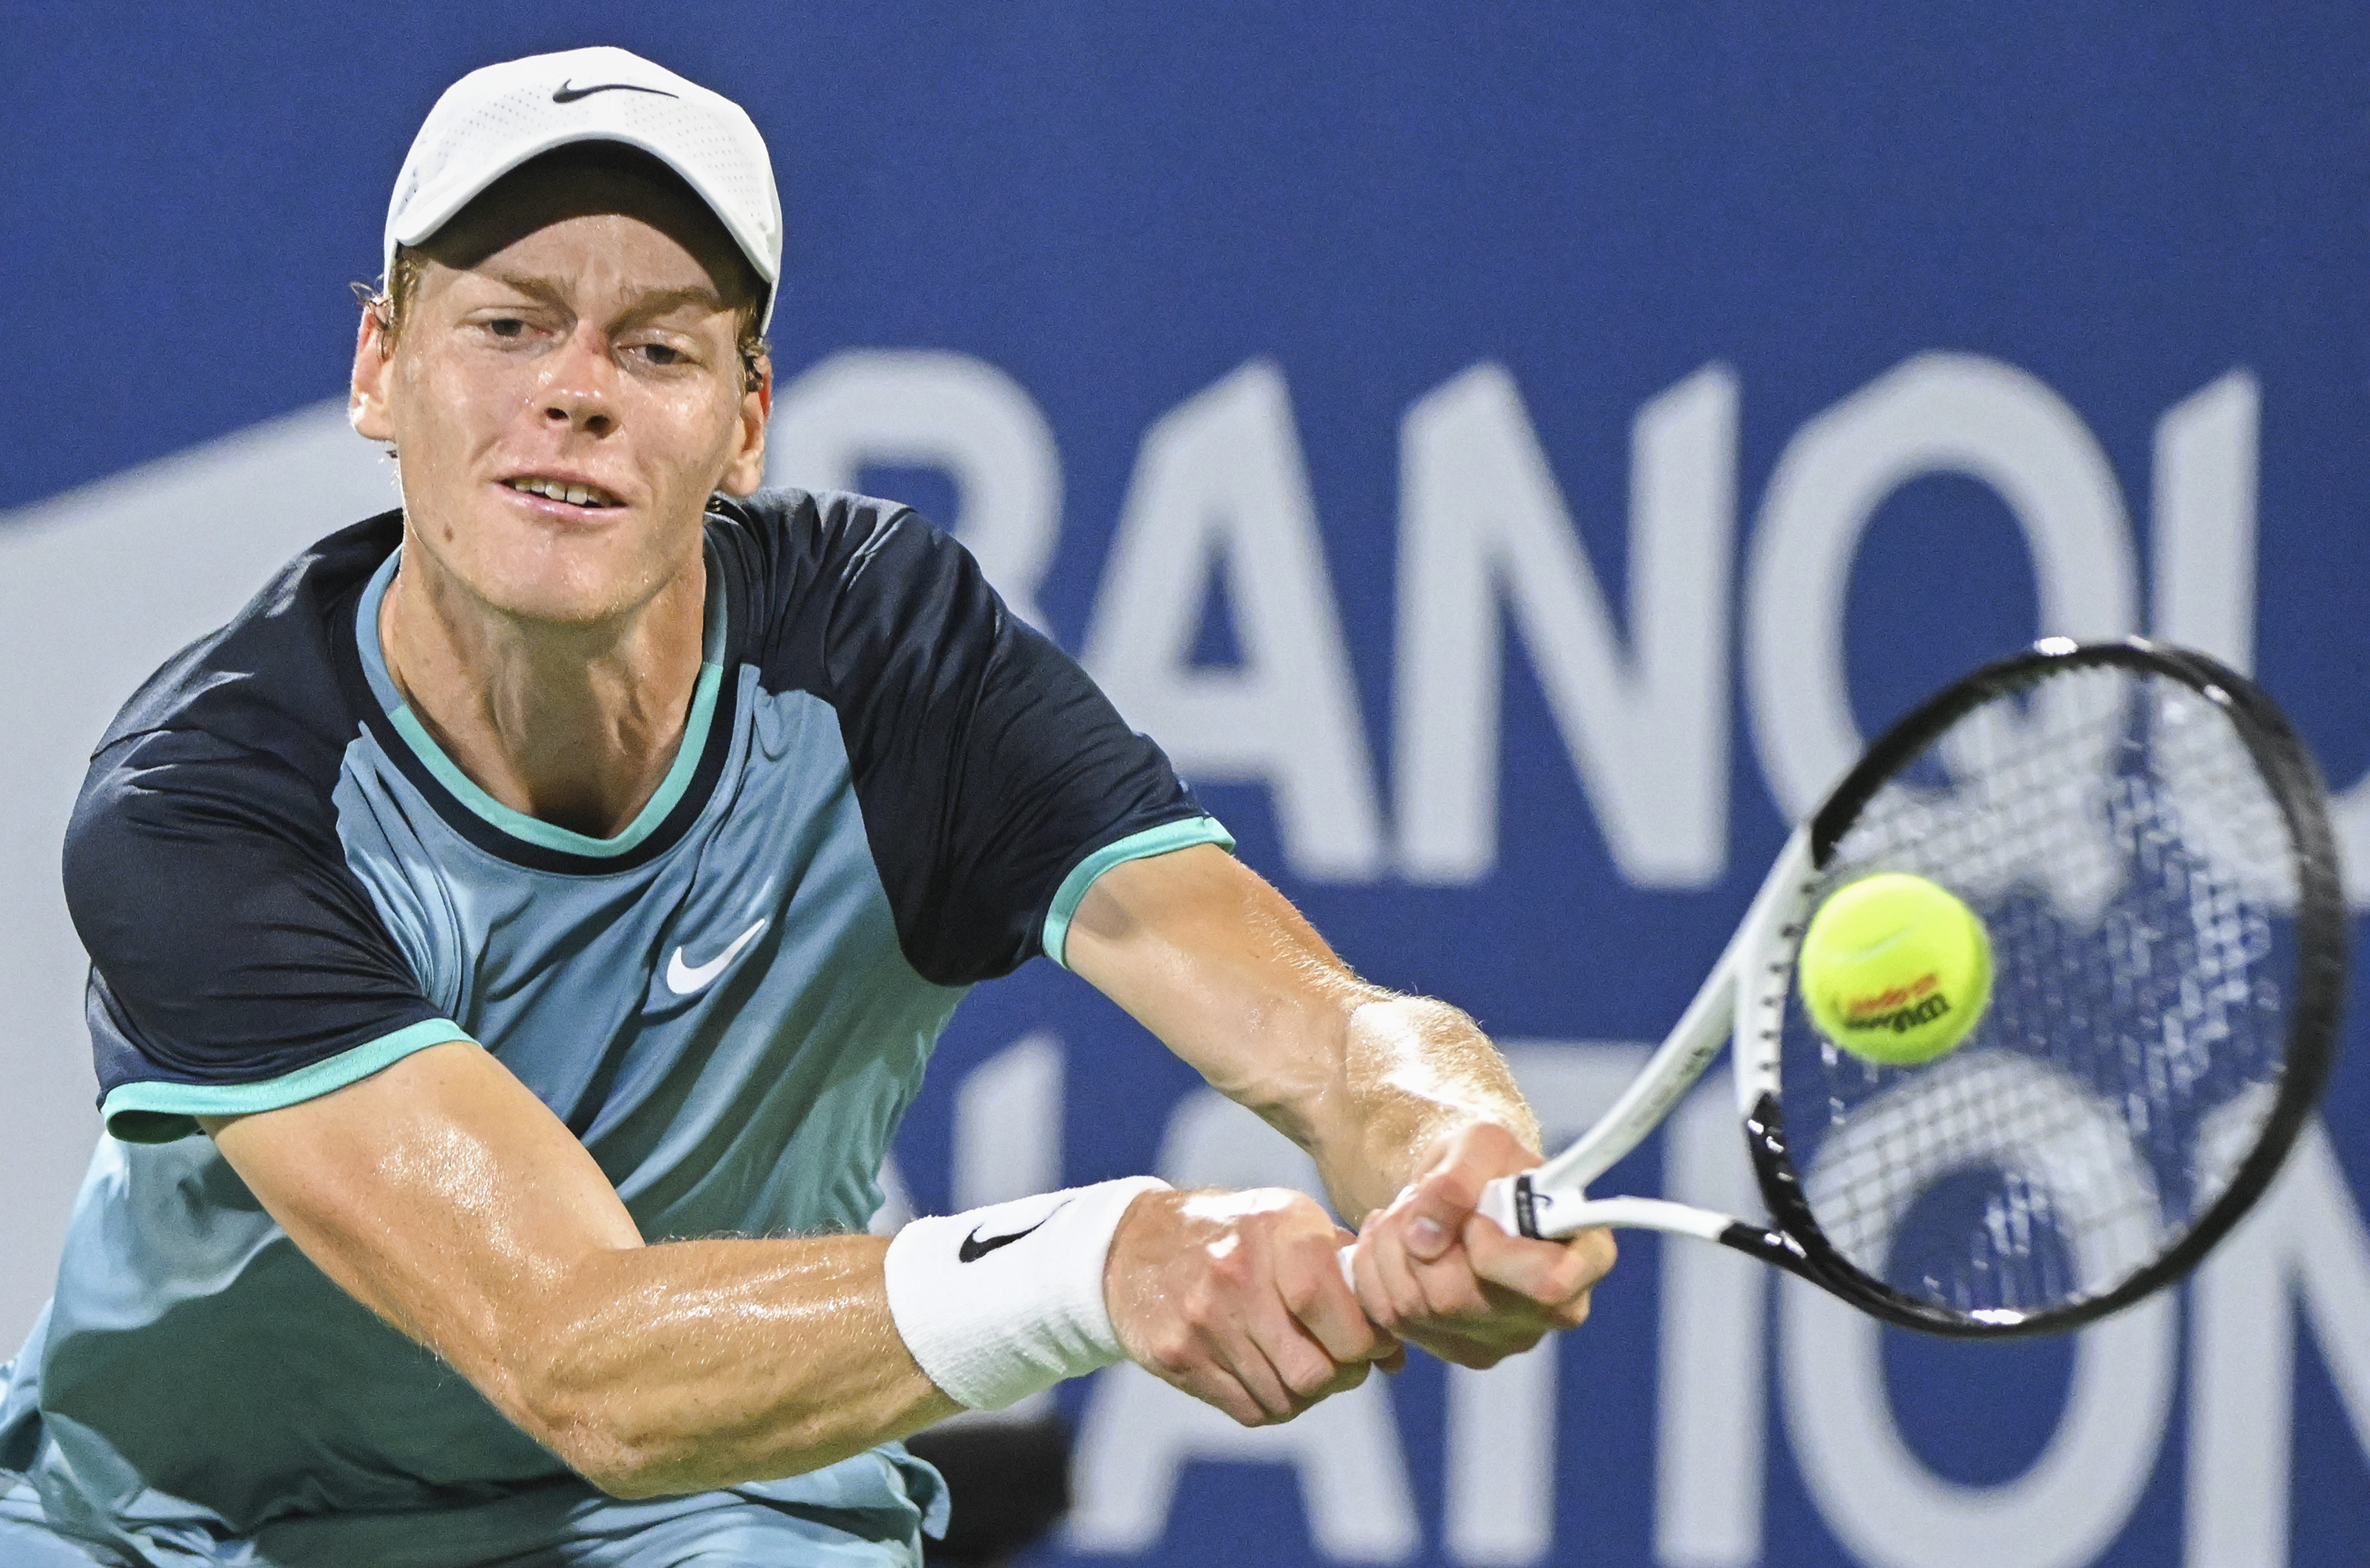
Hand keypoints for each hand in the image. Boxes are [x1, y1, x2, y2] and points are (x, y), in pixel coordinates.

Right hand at [1105, 1187, 1401, 1425]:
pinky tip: (1270, 1373)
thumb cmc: (1237, 1234)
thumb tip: (1397, 1349)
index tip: (1373, 1342)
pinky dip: (1274, 1404)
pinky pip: (1250, 1410)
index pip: (1328, 1304)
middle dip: (1343, 1376)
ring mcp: (1201, 1318)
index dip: (1364, 1339)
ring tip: (1305, 1364)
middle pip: (1313, 1369)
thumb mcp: (1290, 1223)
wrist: (1137, 1243)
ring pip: (1286, 1398)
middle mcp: (1235, 1272)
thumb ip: (1347, 1272)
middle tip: (1343, 1362)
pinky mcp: (1178, 1356)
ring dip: (1309, 1392)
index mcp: (1276, 1229)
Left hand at [1346, 1122, 1615, 1367]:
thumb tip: (1424, 1237)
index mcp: (1585, 1257)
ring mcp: (1505, 1338)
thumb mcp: (1480, 1142)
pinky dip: (1374, 1272)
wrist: (1465, 1188)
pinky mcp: (1457, 1349)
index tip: (1477, 1219)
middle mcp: (1555, 1311)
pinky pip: (1391, 1319)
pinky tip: (1393, 1244)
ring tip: (1406, 1214)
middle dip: (1418, 1239)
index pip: (1546, 1285)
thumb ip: (1459, 1178)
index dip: (1494, 1252)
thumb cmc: (1489, 1163)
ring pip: (1415, 1310)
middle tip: (1419, 1201)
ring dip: (1391, 1249)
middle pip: (1459, 1300)